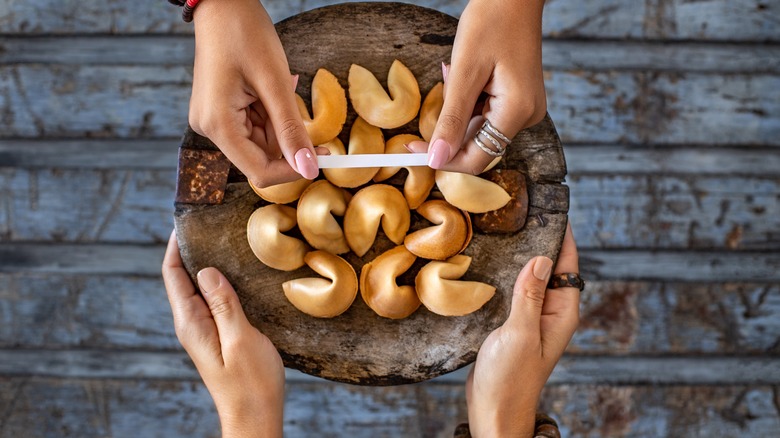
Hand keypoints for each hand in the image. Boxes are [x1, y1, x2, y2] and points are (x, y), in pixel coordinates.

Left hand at [162, 231, 284, 437]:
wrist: (256, 416)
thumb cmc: (250, 384)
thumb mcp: (240, 339)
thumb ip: (223, 304)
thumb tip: (206, 271)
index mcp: (192, 323)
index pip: (172, 275)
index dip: (174, 245)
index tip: (185, 219)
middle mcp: (193, 324)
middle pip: (183, 278)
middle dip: (191, 249)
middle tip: (209, 221)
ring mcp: (206, 330)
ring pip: (200, 288)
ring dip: (208, 263)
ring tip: (225, 239)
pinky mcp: (221, 335)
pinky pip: (215, 300)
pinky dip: (223, 281)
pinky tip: (240, 272)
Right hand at [189, 0, 318, 186]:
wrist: (222, 4)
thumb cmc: (244, 33)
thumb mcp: (274, 83)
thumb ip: (291, 130)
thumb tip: (309, 169)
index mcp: (217, 125)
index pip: (260, 171)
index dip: (293, 170)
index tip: (323, 157)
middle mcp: (210, 129)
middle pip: (260, 158)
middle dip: (287, 140)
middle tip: (300, 109)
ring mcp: (214, 121)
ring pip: (261, 143)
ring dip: (279, 124)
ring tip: (277, 87)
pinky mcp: (221, 113)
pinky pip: (254, 128)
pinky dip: (271, 115)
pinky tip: (269, 89)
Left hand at [409, 0, 546, 174]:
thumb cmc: (490, 22)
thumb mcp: (464, 72)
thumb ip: (451, 119)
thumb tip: (436, 159)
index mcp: (518, 111)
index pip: (478, 158)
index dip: (444, 159)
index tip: (413, 149)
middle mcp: (527, 116)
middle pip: (478, 145)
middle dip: (450, 129)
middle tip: (438, 93)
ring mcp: (525, 108)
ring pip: (480, 129)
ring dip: (458, 112)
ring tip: (457, 75)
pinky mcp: (519, 100)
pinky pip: (487, 115)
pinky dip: (468, 104)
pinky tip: (467, 77)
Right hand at [466, 222, 579, 436]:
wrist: (493, 411)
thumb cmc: (511, 378)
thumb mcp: (520, 333)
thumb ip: (531, 296)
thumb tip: (543, 259)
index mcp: (562, 313)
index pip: (568, 265)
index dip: (562, 235)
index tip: (552, 207)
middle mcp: (551, 312)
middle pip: (550, 267)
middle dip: (540, 240)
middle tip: (522, 209)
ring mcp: (532, 318)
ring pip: (530, 278)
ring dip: (521, 256)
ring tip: (505, 227)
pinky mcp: (512, 324)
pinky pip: (514, 291)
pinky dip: (506, 273)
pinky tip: (490, 261)